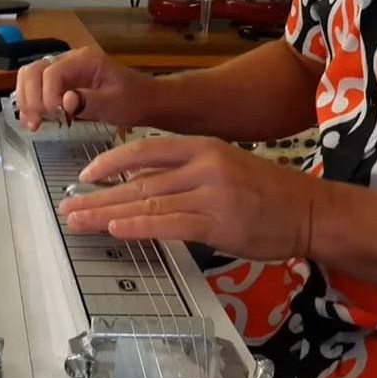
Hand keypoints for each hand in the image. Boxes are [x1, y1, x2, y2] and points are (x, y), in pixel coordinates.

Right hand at [15, 45, 150, 130]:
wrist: (145, 101)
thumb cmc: (134, 100)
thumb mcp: (116, 104)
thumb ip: (89, 102)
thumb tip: (64, 101)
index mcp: (84, 60)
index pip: (52, 72)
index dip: (47, 95)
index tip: (55, 116)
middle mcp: (69, 61)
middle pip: (33, 71)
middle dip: (30, 97)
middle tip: (37, 122)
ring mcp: (63, 72)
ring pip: (29, 78)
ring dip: (26, 100)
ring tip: (34, 123)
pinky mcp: (60, 84)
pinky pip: (36, 89)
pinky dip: (30, 104)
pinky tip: (35, 121)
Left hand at [58, 136, 318, 260]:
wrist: (310, 211)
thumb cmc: (264, 192)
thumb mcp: (222, 167)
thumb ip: (182, 174)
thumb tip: (136, 188)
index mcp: (201, 147)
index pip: (143, 151)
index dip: (108, 163)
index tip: (83, 178)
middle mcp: (202, 166)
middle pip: (137, 182)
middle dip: (97, 197)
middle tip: (66, 207)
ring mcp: (210, 195)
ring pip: (146, 203)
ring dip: (107, 214)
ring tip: (78, 222)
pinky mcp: (218, 224)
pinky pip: (169, 225)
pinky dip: (138, 227)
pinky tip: (114, 230)